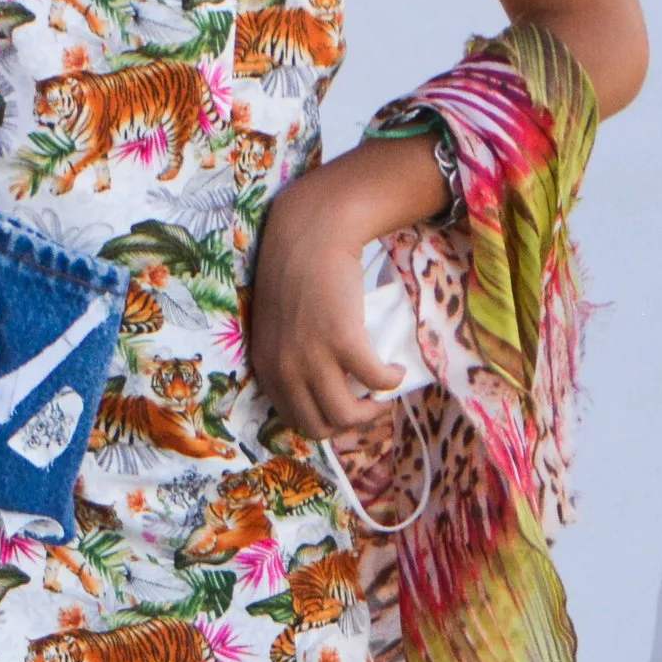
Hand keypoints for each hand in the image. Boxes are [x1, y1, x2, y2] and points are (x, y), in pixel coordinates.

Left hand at [246, 142, 442, 440]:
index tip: (346, 407)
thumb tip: (319, 384)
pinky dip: (390, 381)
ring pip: (347, 415)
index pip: (296, 420)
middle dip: (349, 423)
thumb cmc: (296, 274)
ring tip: (383, 391)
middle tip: (368, 404)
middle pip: (321, 426)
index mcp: (267, 368)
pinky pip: (375, 381)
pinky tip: (395, 368)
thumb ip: (289, 356)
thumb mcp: (278, 326)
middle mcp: (285, 369)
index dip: (326, 422)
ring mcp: (313, 357)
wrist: (309, 235)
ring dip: (372, 411)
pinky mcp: (344, 340)